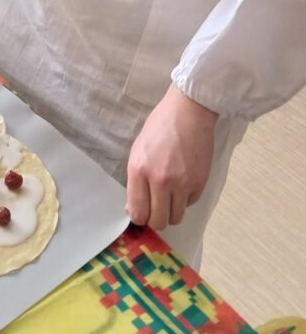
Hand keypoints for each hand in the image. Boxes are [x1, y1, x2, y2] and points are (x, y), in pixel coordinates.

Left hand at [126, 83, 217, 230]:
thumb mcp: (138, 150)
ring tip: (170, 196)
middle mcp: (160, 181)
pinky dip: (185, 199)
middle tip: (156, 208)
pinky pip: (190, 204)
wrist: (188, 112)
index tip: (142, 213)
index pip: (138, 212)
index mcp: (139, 170)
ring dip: (172, 211)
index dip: (139, 217)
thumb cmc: (159, 127)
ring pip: (176, 218)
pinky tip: (183, 183)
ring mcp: (182, 184)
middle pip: (158, 221)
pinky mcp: (200, 183)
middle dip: (156, 219)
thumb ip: (135, 180)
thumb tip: (134, 208)